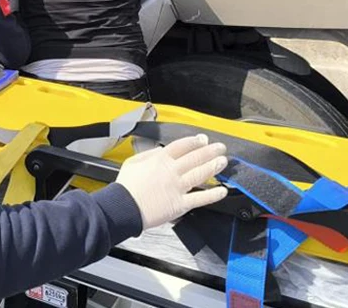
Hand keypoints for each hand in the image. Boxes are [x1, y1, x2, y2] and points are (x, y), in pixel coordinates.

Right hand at [114, 134, 228, 230]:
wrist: (124, 207)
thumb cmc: (126, 187)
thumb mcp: (132, 162)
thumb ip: (149, 154)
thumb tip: (161, 149)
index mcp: (159, 160)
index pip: (182, 146)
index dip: (194, 141)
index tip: (202, 139)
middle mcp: (171, 171)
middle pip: (195, 157)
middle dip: (209, 151)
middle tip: (219, 147)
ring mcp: (178, 187)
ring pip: (201, 174)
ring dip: (214, 166)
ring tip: (223, 161)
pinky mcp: (181, 204)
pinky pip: (200, 198)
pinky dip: (213, 194)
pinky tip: (222, 190)